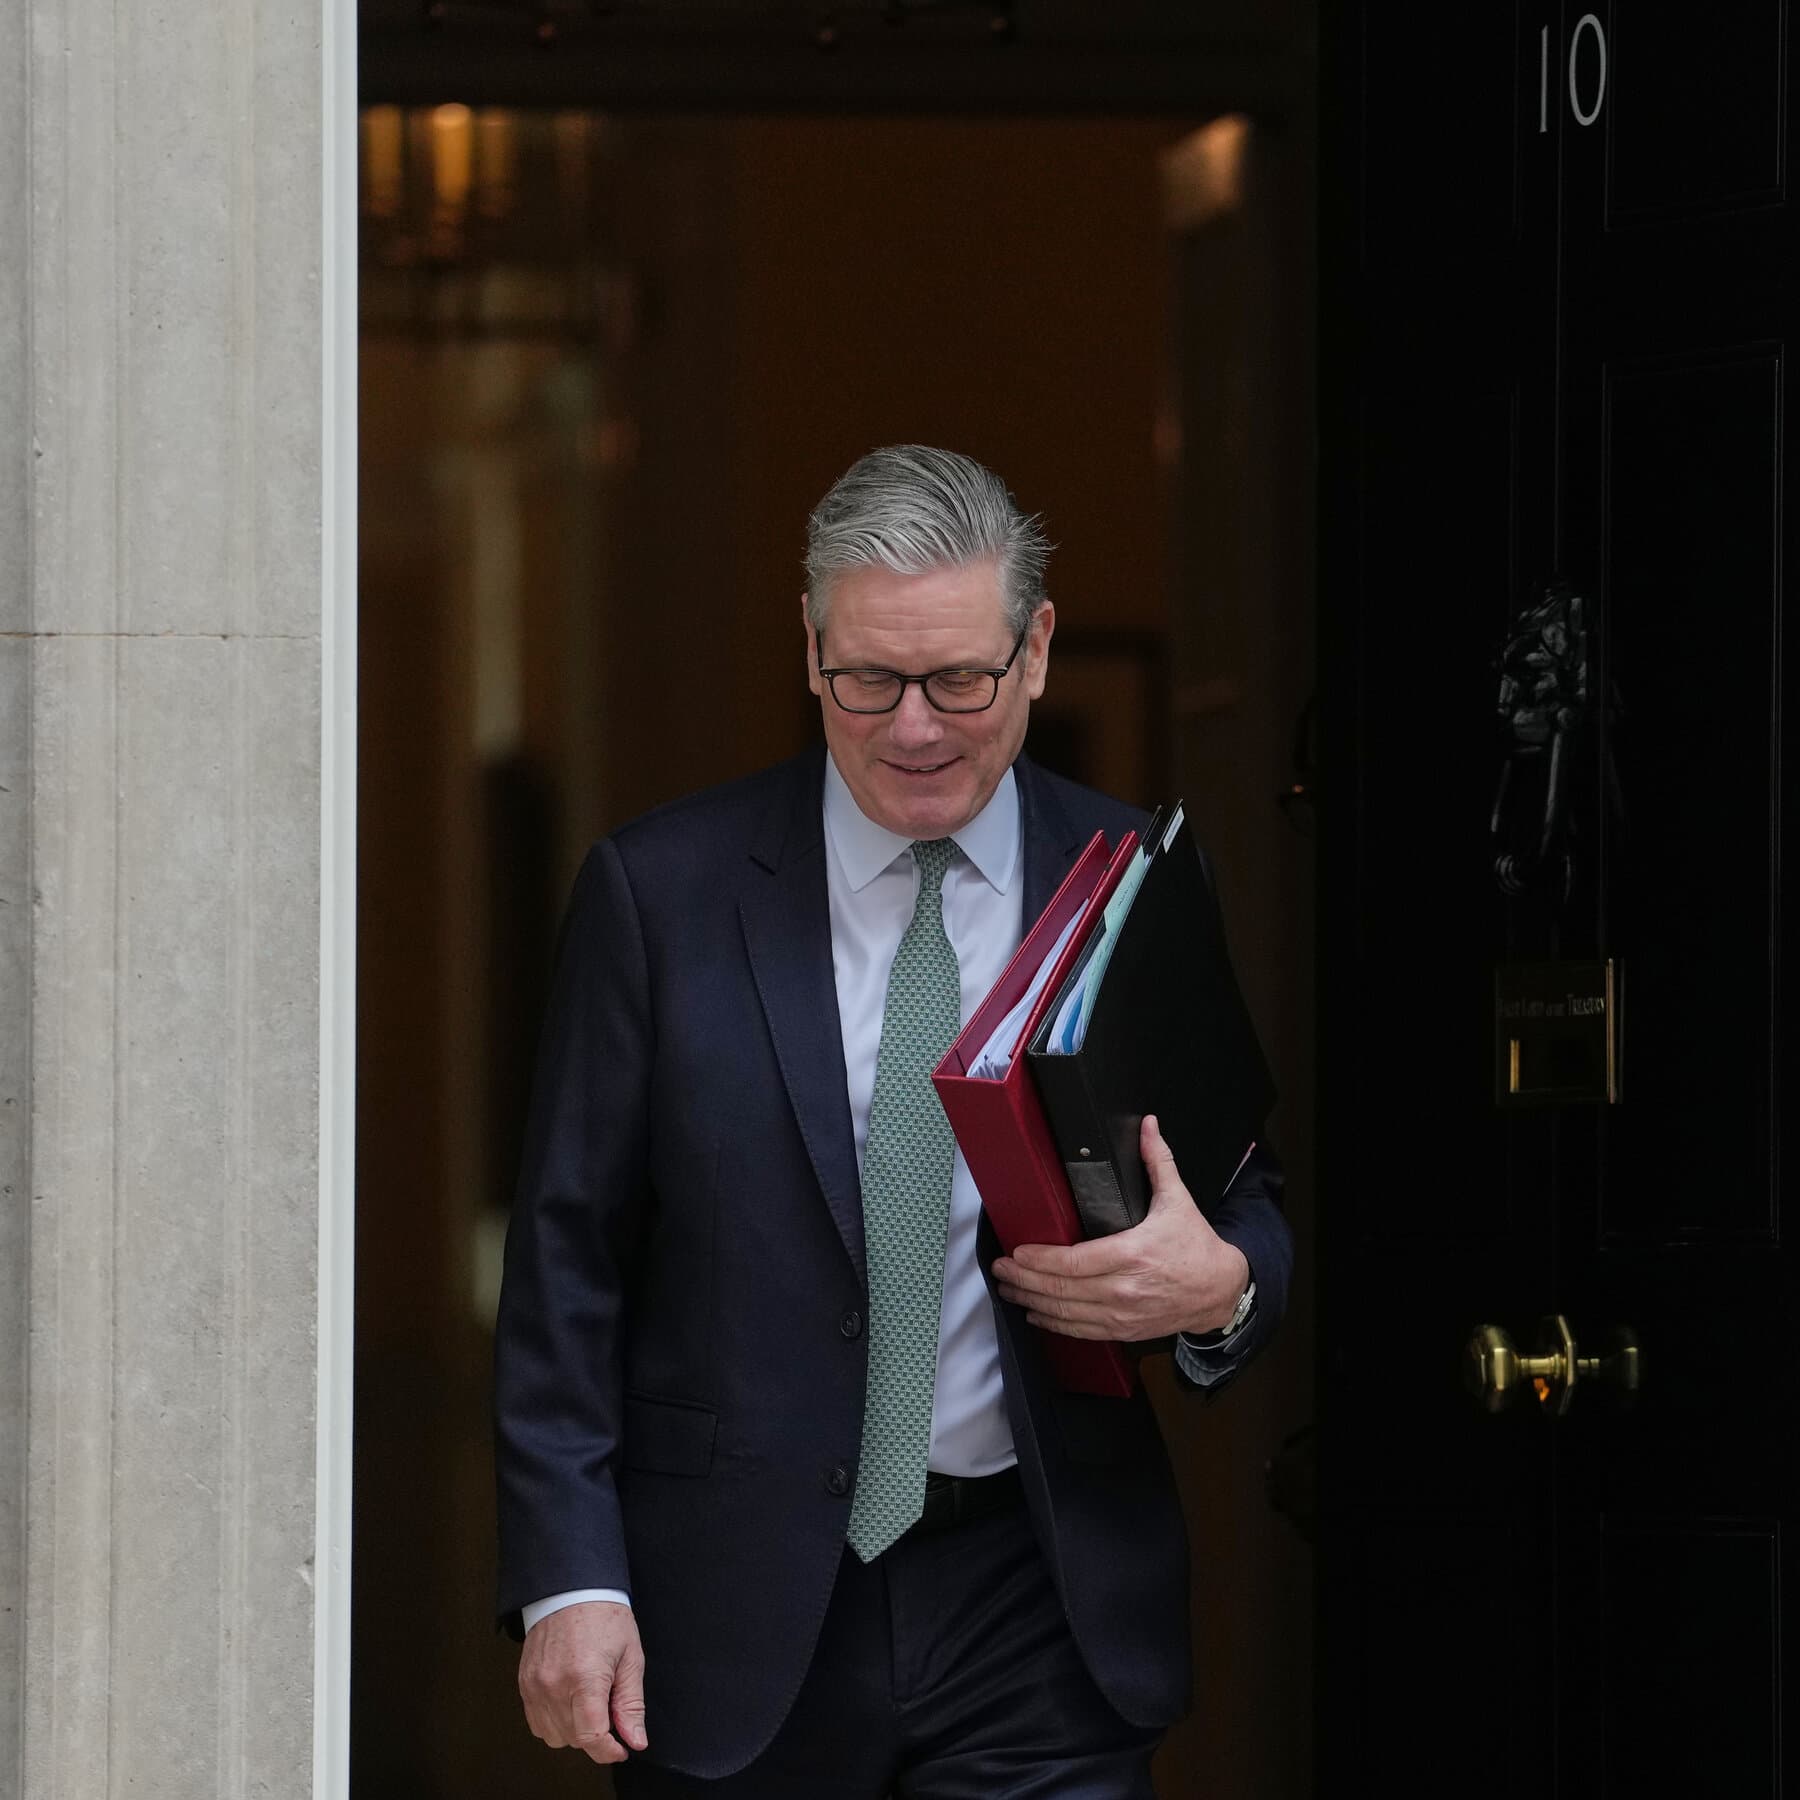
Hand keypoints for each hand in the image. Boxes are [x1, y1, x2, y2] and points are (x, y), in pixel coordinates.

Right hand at [518, 1600, 647, 1764]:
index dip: (609, 1751)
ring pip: (554, 1736)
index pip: (591, 1737)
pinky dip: (555, 1721)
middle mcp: (554, 1685)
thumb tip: (635, 1740)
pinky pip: (538, 1723)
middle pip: (574, 1739)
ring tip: (589, 1700)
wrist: (572, 1588)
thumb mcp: (631, 1657)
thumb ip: (631, 1704)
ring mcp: (535, 1686)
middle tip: (609, 1704)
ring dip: (574, 1730)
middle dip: (596, 1733)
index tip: (620, 1748)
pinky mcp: (524, 1684)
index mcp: (585, 1678)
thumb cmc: (605, 1617)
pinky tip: (570, 1700)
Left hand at [992, 1114, 1249, 1340]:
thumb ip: (1158, 1162)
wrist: (1220, 1290)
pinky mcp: (1124, 1330)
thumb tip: (1149, 1125)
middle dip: (1024, 1280)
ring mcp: (1123, 1314)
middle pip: (1062, 1290)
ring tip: (1008, 1290)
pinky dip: (1054, 1324)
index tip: (1017, 1252)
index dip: (1040, 1260)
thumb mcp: (1178, 1200)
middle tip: (1000, 1270)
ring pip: (1066, 1314)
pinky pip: (1082, 1331)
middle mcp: (1123, 1289)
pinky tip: (1036, 1313)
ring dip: (1032, 1302)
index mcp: (1132, 1254)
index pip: (1074, 1262)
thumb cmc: (1196, 1246)